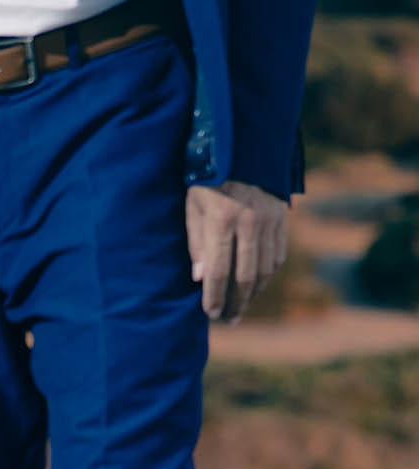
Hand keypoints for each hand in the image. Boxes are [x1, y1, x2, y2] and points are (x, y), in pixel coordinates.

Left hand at [186, 180, 287, 324]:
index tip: (210, 314)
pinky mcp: (282, 216)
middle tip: (228, 320)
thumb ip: (196, 243)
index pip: (218, 272)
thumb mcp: (193, 205)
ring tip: (241, 307)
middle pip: (244, 277)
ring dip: (253, 294)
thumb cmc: (209, 176)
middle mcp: (249, 222)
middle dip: (235, 303)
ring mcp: (269, 220)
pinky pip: (277, 255)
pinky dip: (267, 275)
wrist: (244, 141)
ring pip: (264, 270)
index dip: (214, 298)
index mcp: (222, 220)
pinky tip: (256, 285)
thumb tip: (201, 279)